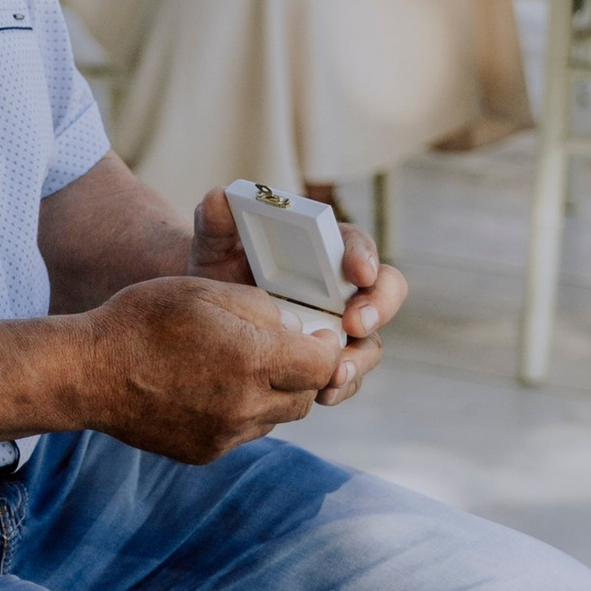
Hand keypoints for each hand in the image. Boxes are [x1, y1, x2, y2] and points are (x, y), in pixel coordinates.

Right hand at [79, 271, 355, 461]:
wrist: (88, 373)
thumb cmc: (144, 319)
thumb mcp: (205, 291)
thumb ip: (262, 308)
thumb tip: (296, 329)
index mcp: (251, 359)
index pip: (325, 366)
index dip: (327, 349)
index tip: (317, 335)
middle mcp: (245, 405)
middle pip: (305, 396)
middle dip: (302, 373)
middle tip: (282, 349)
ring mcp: (225, 435)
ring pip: (277, 418)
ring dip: (273, 394)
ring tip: (243, 366)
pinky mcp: (206, 453)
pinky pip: (245, 434)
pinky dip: (243, 413)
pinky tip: (213, 388)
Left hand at [190, 185, 404, 371]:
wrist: (207, 316)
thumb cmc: (218, 269)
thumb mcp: (213, 245)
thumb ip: (215, 222)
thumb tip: (217, 196)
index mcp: (324, 248)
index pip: (356, 244)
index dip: (363, 255)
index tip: (356, 271)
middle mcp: (343, 287)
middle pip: (384, 292)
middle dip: (377, 308)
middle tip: (352, 324)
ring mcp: (341, 327)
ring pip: (370, 343)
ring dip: (359, 360)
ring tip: (333, 374)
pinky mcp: (328, 361)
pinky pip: (347, 376)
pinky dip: (339, 387)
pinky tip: (320, 394)